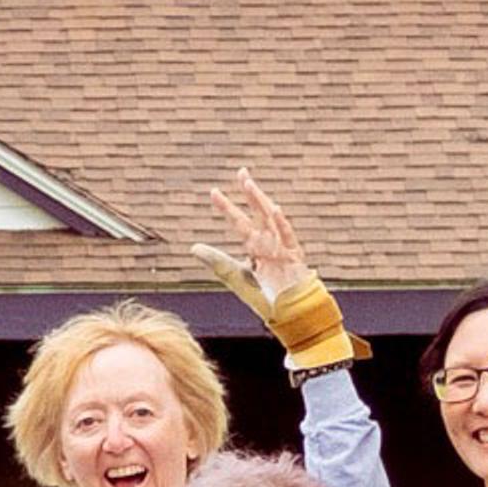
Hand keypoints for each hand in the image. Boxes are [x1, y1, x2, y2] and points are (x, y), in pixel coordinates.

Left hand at [193, 168, 313, 299]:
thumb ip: (216, 261)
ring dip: (261, 201)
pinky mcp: (294, 257)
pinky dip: (281, 224)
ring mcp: (282, 247)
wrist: (287, 314)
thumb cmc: (264, 295)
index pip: (238, 222)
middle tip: (241, 172)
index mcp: (254, 245)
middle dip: (250, 192)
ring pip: (271, 218)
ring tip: (250, 185)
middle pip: (258, 212)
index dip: (227, 207)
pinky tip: (274, 209)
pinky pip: (288, 237)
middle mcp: (268, 242)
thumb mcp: (235, 276)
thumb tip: (193, 247)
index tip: (213, 192)